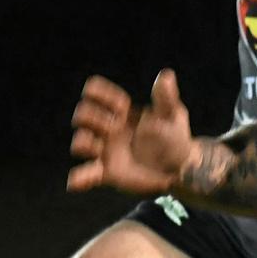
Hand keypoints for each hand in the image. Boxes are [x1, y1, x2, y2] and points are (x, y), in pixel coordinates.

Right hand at [68, 71, 191, 194]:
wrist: (182, 168)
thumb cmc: (176, 137)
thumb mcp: (173, 115)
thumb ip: (166, 98)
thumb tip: (166, 75)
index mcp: (121, 112)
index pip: (97, 93)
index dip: (103, 95)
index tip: (122, 106)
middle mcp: (109, 129)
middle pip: (83, 115)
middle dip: (93, 117)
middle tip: (114, 127)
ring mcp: (107, 151)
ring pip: (80, 142)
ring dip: (82, 142)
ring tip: (96, 147)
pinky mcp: (108, 173)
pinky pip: (87, 175)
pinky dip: (78, 178)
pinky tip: (74, 182)